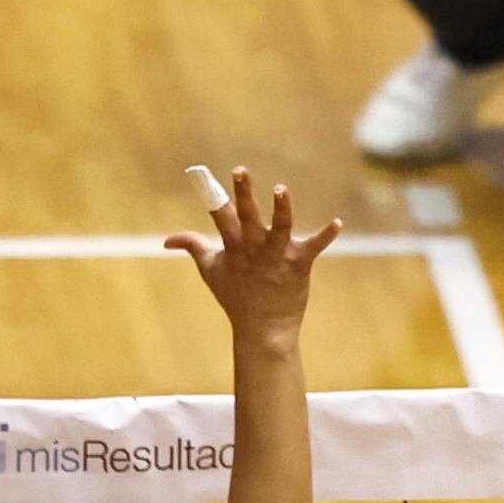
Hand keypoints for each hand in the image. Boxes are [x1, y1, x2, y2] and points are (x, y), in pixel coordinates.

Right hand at [166, 168, 341, 341]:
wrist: (263, 331)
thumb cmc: (236, 297)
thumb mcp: (210, 271)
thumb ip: (192, 247)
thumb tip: (166, 240)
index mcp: (233, 248)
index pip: (220, 216)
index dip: (212, 194)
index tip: (200, 173)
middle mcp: (254, 249)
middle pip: (247, 216)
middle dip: (243, 194)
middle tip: (241, 170)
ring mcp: (277, 257)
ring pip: (280, 228)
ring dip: (281, 210)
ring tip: (280, 190)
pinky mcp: (299, 265)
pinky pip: (314, 247)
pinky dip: (326, 236)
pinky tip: (337, 223)